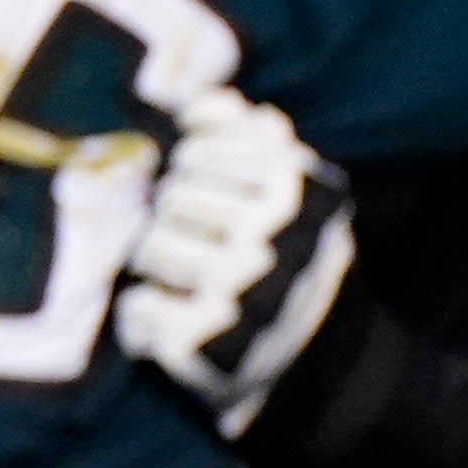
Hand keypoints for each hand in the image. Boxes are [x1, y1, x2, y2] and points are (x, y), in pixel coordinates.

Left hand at [113, 90, 359, 432]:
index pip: (200, 149)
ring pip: (149, 245)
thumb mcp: (301, 197)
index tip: (201, 183)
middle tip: (195, 237)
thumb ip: (259, 142)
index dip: (190, 165)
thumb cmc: (298, 263)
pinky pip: (137, 305)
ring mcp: (240, 291)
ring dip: (158, 261)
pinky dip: (144, 311)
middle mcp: (276, 238)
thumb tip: (210, 101)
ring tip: (186, 277)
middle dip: (175, 215)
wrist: (330, 366)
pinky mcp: (205, 341)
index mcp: (301, 191)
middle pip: (173, 196)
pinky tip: (172, 317)